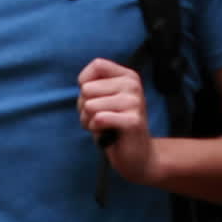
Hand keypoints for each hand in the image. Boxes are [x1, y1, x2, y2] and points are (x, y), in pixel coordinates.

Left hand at [77, 58, 160, 184]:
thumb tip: (84, 87)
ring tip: (104, 126)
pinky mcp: (133, 121)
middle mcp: (133, 85)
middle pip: (87, 88)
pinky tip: (108, 134)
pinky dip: (96, 130)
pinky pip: (98, 119)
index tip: (92, 97)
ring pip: (89, 105)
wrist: (137, 156)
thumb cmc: (113, 126)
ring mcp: (135, 102)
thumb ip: (92, 86)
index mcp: (128, 76)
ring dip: (89, 120)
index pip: (97, 65)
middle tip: (100, 118)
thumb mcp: (101, 100)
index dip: (85, 82)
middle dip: (84, 107)